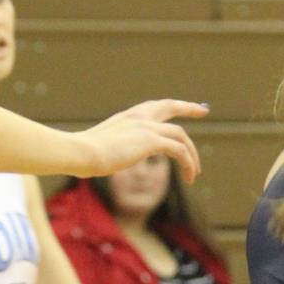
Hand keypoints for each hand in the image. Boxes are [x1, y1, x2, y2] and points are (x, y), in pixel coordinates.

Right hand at [76, 101, 207, 181]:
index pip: (153, 107)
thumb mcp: (97, 148)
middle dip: (188, 107)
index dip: (168, 106)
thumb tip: (102, 159)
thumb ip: (107, 149)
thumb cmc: (81, 155)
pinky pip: (180, 151)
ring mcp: (146, 126)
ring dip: (192, 155)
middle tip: (203, 110)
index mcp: (126, 117)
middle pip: (170, 106)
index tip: (181, 107)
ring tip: (195, 174)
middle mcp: (138, 117)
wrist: (80, 152)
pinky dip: (189, 163)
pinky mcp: (151, 140)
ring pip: (181, 136)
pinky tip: (191, 177)